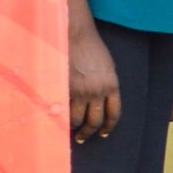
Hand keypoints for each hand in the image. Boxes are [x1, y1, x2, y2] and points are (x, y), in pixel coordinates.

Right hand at [70, 20, 121, 142]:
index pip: (114, 114)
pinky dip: (61, 116)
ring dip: (74, 127)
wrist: (75, 35)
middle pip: (95, 121)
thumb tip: (101, 102)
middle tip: (83, 137)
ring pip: (77, 118)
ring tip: (69, 130)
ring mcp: (80, 91)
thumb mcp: (107, 68)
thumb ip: (106, 86)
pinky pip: (63, 108)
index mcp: (112, 86)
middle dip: (89, 132)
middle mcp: (97, 91)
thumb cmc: (91, 48)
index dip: (109, 127)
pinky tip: (58, 119)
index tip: (104, 133)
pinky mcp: (64, 88)